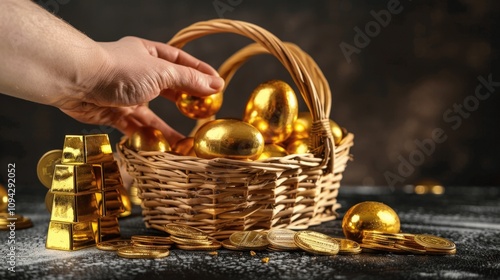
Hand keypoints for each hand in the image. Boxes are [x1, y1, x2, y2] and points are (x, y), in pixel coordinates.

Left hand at [57, 36, 223, 143]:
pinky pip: (136, 129)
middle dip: (186, 103)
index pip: (181, 62)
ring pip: (153, 115)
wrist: (76, 83)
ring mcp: (127, 95)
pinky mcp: (115, 114)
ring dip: (168, 130)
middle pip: (169, 89)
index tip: (218, 86)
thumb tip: (216, 85)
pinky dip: (149, 138)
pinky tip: (163, 149)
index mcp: (150, 55)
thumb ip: (188, 81)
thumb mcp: (162, 72)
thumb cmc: (120, 70)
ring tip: (187, 144)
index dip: (200, 73)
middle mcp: (139, 74)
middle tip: (205, 115)